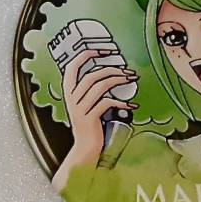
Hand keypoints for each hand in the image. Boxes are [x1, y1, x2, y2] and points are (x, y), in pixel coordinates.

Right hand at [52, 49, 136, 189]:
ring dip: (118, 80)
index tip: (103, 50)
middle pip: (91, 75)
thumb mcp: (86, 106)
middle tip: (127, 69)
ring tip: (131, 79)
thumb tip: (112, 74)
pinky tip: (131, 105)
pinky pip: (107, 103)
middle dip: (112, 68)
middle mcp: (72, 99)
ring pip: (99, 86)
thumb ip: (92, 92)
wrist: (84, 151)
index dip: (87, 55)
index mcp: (69, 93)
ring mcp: (79, 110)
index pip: (72, 67)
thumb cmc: (90, 127)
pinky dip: (121, 102)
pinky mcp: (89, 119)